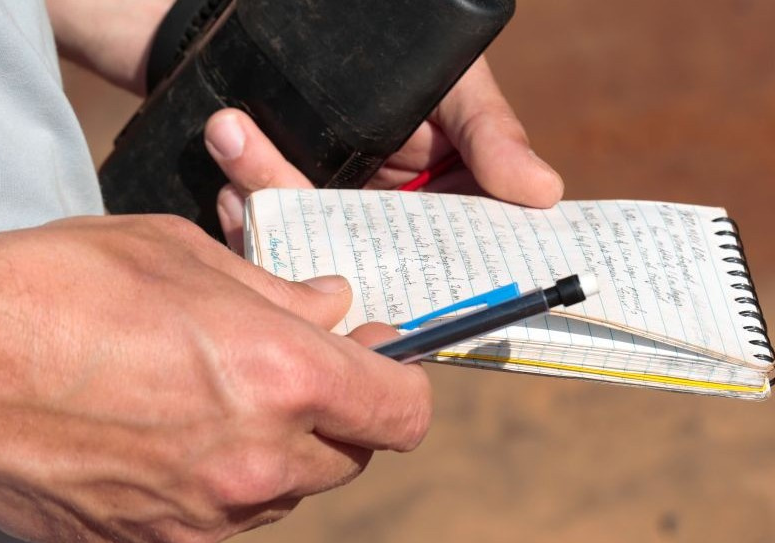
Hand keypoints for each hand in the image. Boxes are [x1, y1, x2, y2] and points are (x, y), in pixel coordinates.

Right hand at [0, 216, 430, 542]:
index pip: (403, 412)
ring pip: (292, 487)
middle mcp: (259, 459)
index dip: (401, 384)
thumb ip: (279, 293)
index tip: (377, 360)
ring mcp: (209, 514)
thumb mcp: (184, 257)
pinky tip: (175, 437)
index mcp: (283, 378)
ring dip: (284, 448)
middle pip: (354, 454)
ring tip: (222, 397)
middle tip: (295, 368)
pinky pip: (230, 516)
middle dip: (340, 413)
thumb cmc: (62, 289)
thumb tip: (334, 308)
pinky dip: (226, 480)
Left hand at [204, 57, 563, 249]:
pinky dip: (243, 191)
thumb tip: (545, 192)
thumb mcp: (461, 89)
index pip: (455, 257)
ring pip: (310, 239)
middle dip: (326, 239)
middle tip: (282, 209)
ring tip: (231, 135)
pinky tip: (228, 143)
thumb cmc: (418, 53)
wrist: (312, 23)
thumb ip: (493, 134)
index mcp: (451, 205)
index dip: (443, 280)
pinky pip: (269, 218)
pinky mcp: (293, 198)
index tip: (418, 285)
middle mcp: (395, 223)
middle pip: (369, 261)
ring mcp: (340, 213)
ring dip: (264, 195)